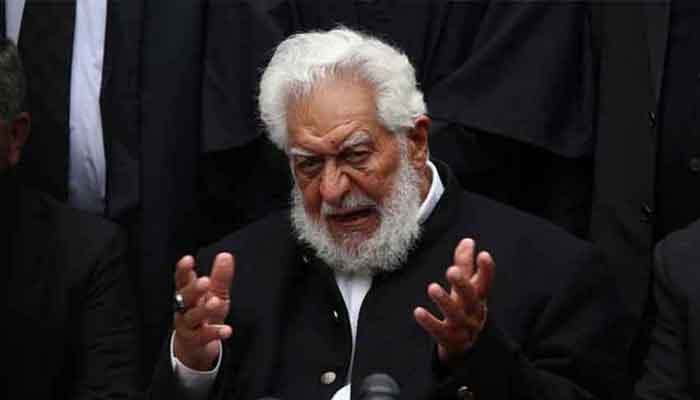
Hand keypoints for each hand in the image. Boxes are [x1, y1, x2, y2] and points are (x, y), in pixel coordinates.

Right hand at [173, 253, 234, 370]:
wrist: (195, 346)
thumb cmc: (205, 314)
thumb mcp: (215, 293)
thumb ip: (220, 276)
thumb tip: (225, 255)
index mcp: (187, 293)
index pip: (182, 280)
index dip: (183, 270)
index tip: (188, 259)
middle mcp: (184, 308)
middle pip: (184, 297)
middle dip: (193, 289)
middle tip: (205, 281)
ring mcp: (187, 325)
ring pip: (193, 316)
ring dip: (204, 309)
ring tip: (216, 302)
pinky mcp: (194, 341)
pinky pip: (204, 336)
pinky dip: (215, 332)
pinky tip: (227, 330)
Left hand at [414, 238, 494, 363]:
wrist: (463, 348)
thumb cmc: (464, 309)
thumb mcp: (466, 289)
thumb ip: (465, 265)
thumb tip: (468, 240)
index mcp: (479, 298)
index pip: (486, 283)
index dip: (486, 270)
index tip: (483, 254)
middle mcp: (474, 313)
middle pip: (471, 298)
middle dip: (462, 284)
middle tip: (451, 270)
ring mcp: (463, 328)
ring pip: (456, 315)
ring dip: (445, 301)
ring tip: (432, 287)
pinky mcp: (450, 340)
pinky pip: (440, 332)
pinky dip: (429, 322)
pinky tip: (418, 311)